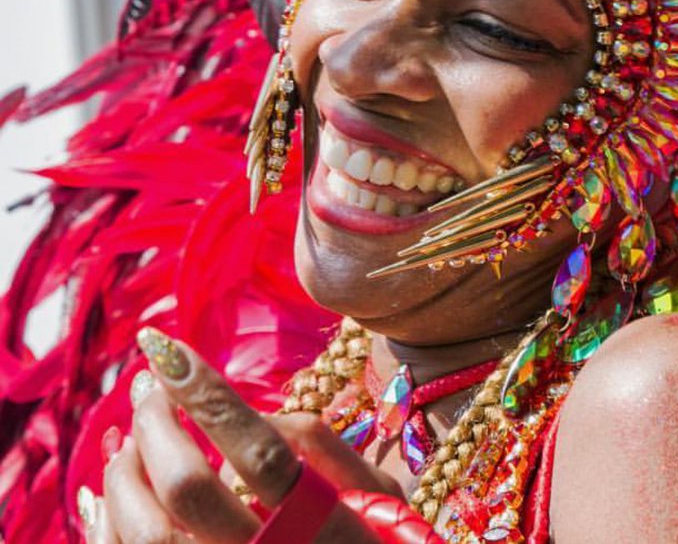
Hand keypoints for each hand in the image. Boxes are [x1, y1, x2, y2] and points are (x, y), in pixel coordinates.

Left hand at [84, 327, 402, 543]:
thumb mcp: (377, 496)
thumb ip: (322, 447)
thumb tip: (255, 413)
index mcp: (324, 524)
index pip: (258, 448)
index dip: (206, 394)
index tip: (163, 347)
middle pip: (187, 487)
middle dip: (153, 424)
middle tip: (146, 388)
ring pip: (142, 533)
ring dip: (122, 473)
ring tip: (130, 438)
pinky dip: (107, 519)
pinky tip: (116, 488)